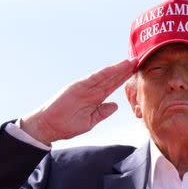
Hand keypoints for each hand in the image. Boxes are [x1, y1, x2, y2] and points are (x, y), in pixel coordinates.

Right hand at [20, 59, 136, 144]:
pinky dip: (104, 74)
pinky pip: (93, 79)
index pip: (112, 86)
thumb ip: (102, 112)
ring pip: (105, 77)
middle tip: (138, 61)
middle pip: (111, 79)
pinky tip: (114, 69)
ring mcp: (84, 88)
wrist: (49, 127)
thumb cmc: (67, 126)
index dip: (123, 79)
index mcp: (95, 99)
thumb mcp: (90, 121)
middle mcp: (91, 91)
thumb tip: (115, 105)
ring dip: (117, 69)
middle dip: (124, 71)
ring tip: (130, 62)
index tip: (136, 73)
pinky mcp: (77, 87)